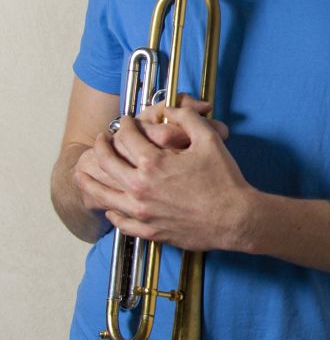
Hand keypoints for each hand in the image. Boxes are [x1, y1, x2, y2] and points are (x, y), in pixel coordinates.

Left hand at [74, 98, 251, 251]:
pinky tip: (110, 206)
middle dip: (101, 147)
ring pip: (103, 195)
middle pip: (106, 163)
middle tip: (102, 139)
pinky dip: (111, 211)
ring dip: (90, 180)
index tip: (125, 121)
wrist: (235, 218)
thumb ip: (187, 118)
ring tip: (85, 172)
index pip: (126, 137)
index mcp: (153, 163)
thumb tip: (171, 109)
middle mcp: (140, 188)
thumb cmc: (224, 179)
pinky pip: (119, 221)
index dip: (124, 125)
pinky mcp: (148, 230)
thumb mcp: (210, 139)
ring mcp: (141, 212)